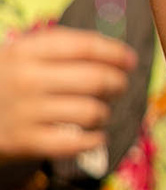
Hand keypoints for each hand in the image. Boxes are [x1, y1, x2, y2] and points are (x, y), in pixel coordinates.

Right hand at [0, 25, 138, 162]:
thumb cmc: (4, 83)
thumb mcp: (19, 56)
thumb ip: (58, 49)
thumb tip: (117, 55)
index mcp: (25, 51)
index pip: (83, 46)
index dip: (114, 52)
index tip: (130, 60)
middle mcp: (25, 79)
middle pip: (95, 78)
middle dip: (117, 83)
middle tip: (118, 87)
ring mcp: (25, 112)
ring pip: (92, 111)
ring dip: (103, 113)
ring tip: (97, 113)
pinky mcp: (25, 142)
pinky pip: (77, 142)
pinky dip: (94, 140)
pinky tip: (93, 136)